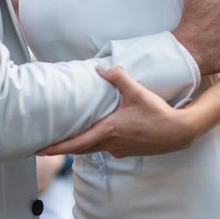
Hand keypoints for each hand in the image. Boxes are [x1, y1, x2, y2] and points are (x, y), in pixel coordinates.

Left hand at [40, 66, 195, 157]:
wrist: (179, 132)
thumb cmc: (158, 113)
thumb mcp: (138, 92)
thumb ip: (118, 78)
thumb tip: (100, 68)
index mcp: (109, 130)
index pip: (76, 143)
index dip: (56, 148)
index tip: (40, 150)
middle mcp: (111, 143)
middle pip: (79, 149)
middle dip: (61, 148)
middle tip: (42, 147)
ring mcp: (119, 149)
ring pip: (92, 149)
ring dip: (77, 146)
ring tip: (63, 140)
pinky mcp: (126, 150)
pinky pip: (104, 147)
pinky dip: (93, 143)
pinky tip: (94, 134)